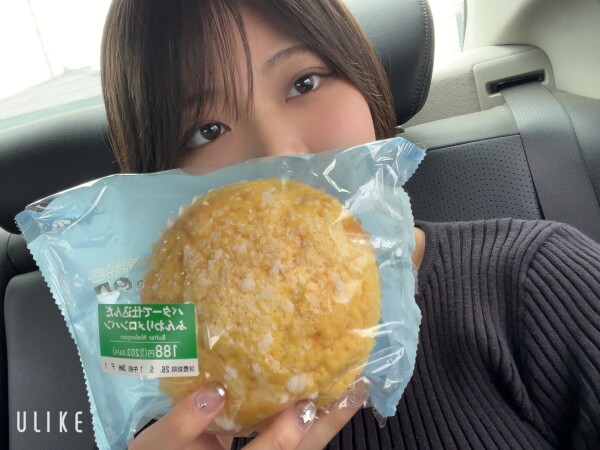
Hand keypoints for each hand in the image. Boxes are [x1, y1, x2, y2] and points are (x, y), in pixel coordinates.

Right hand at [129, 380, 370, 449]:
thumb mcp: (156, 447)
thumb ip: (183, 422)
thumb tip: (214, 390)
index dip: (286, 432)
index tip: (305, 402)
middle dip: (330, 422)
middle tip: (356, 389)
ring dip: (328, 421)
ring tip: (349, 389)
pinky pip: (297, 444)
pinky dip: (312, 422)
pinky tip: (322, 396)